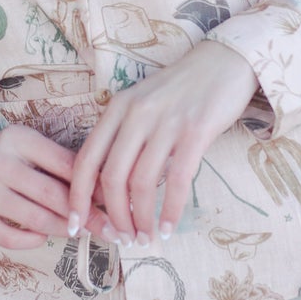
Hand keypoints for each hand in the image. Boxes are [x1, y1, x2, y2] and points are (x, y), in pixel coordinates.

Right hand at [0, 125, 105, 249]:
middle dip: (87, 216)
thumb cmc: (8, 162)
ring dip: (63, 229)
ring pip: (35, 218)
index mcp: (18, 138)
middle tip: (110, 230)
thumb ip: (64, 166)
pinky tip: (42, 237)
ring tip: (79, 233)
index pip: (65, 165)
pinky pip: (10, 237)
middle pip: (52, 194)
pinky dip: (32, 240)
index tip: (117, 203)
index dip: (94, 187)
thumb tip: (109, 192)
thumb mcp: (32, 151)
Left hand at [67, 42, 258, 244]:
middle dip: (113, 216)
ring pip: (141, 183)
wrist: (224, 62)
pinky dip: (170, 210)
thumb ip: (126, 137)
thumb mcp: (143, 104)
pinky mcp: (195, 132)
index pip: (86, 159)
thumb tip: (113, 187)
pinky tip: (169, 228)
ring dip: (141, 218)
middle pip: (111, 177)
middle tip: (122, 238)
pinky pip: (176, 181)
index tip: (76, 224)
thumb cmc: (183, 89)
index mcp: (117, 108)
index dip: (78, 197)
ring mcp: (165, 123)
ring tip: (145, 237)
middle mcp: (136, 114)